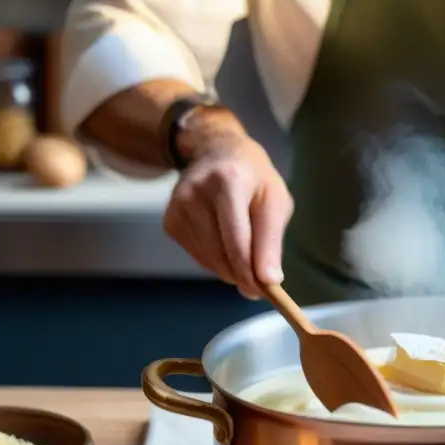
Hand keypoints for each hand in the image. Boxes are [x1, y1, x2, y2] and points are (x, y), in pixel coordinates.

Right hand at [163, 117, 292, 298]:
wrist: (216, 153)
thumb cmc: (254, 179)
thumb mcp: (275, 201)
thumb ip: (272, 241)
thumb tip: (269, 280)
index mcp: (228, 181)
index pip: (238, 240)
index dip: (252, 271)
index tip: (266, 291)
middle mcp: (196, 191)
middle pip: (222, 253)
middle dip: (243, 276)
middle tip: (259, 285)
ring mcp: (178, 206)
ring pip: (209, 260)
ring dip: (230, 270)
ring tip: (245, 260)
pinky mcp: (170, 221)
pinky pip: (197, 256)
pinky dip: (215, 262)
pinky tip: (225, 245)